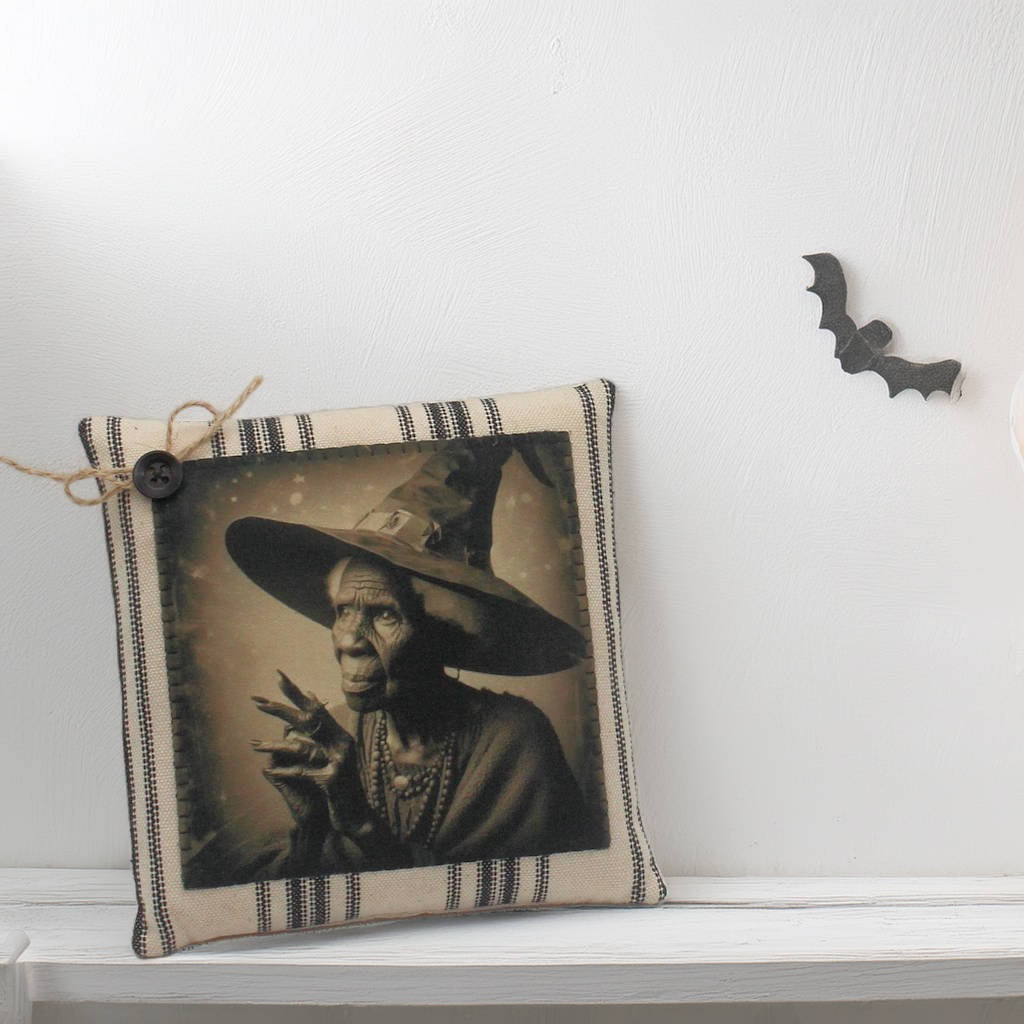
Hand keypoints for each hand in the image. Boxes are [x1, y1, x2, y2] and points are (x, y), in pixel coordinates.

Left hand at [251, 671, 377, 841]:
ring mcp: (339, 760)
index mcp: (341, 736)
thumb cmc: (342, 788)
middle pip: (308, 720)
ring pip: (301, 747)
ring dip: (274, 746)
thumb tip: (305, 711)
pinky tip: (268, 769)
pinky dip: (285, 771)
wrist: (358, 817)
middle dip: (281, 709)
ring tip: (253, 744)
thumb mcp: (332, 760)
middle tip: (257, 700)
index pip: (316, 709)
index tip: (278, 676)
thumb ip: (322, 738)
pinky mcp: (332, 778)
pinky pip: (303, 771)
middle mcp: (342, 743)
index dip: (296, 693)